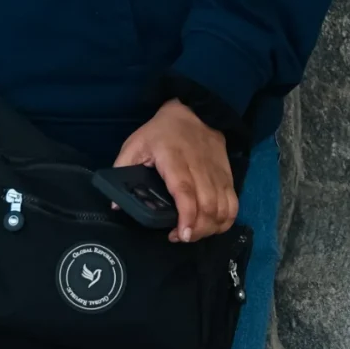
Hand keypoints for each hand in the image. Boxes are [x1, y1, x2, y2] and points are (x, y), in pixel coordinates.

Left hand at [113, 99, 235, 243]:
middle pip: (207, 205)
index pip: (185, 191)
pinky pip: (233, 204)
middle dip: (197, 230)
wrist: (193, 111)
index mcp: (174, 159)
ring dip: (211, 228)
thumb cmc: (161, 132)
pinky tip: (212, 227)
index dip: (186, 215)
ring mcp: (217, 172)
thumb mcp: (136, 144)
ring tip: (194, 234)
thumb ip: (122, 169)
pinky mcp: (227, 176)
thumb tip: (116, 204)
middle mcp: (199, 167)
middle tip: (181, 237)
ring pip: (223, 208)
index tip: (182, 234)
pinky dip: (226, 221)